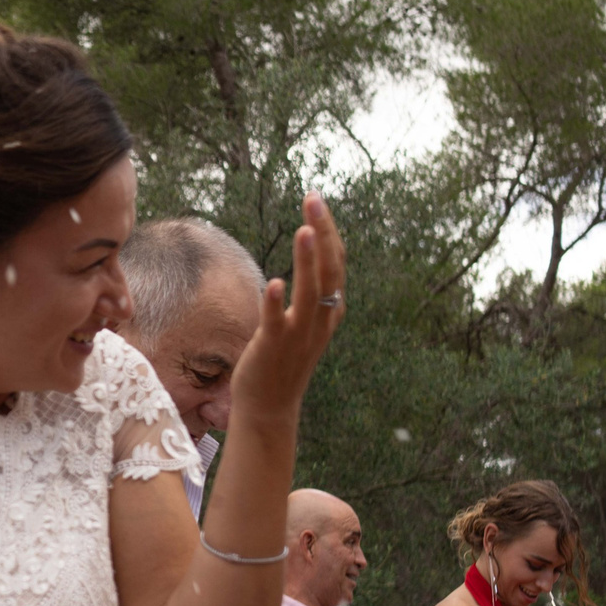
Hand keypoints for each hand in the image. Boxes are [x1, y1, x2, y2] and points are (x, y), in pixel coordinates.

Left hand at [223, 194, 347, 421]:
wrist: (269, 407)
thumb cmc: (282, 360)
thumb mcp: (304, 323)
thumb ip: (310, 293)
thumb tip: (311, 254)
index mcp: (328, 311)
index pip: (335, 263)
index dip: (328, 231)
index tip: (316, 199)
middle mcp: (319, 321)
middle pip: (328, 271)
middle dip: (323, 233)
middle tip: (313, 199)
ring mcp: (298, 335)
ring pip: (310, 294)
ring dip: (308, 261)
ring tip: (304, 230)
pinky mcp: (273, 348)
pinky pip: (277, 323)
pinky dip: (277, 304)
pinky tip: (274, 282)